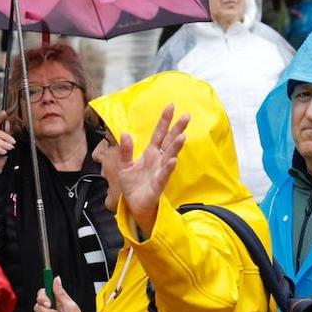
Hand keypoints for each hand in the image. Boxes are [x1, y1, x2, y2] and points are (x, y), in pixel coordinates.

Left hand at [116, 104, 188, 235]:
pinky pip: (164, 175)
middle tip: (187, 116)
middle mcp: (158, 160)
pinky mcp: (158, 185)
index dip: (164, 120)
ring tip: (182, 136)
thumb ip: (125, 150)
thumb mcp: (124, 165)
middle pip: (169, 141)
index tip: (171, 106)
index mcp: (150, 153)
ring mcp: (160, 171)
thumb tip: (125, 132)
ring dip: (176, 146)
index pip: (159, 133)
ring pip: (170, 156)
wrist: (134, 205)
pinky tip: (173, 160)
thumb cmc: (132, 185)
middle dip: (177, 129)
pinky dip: (168, 168)